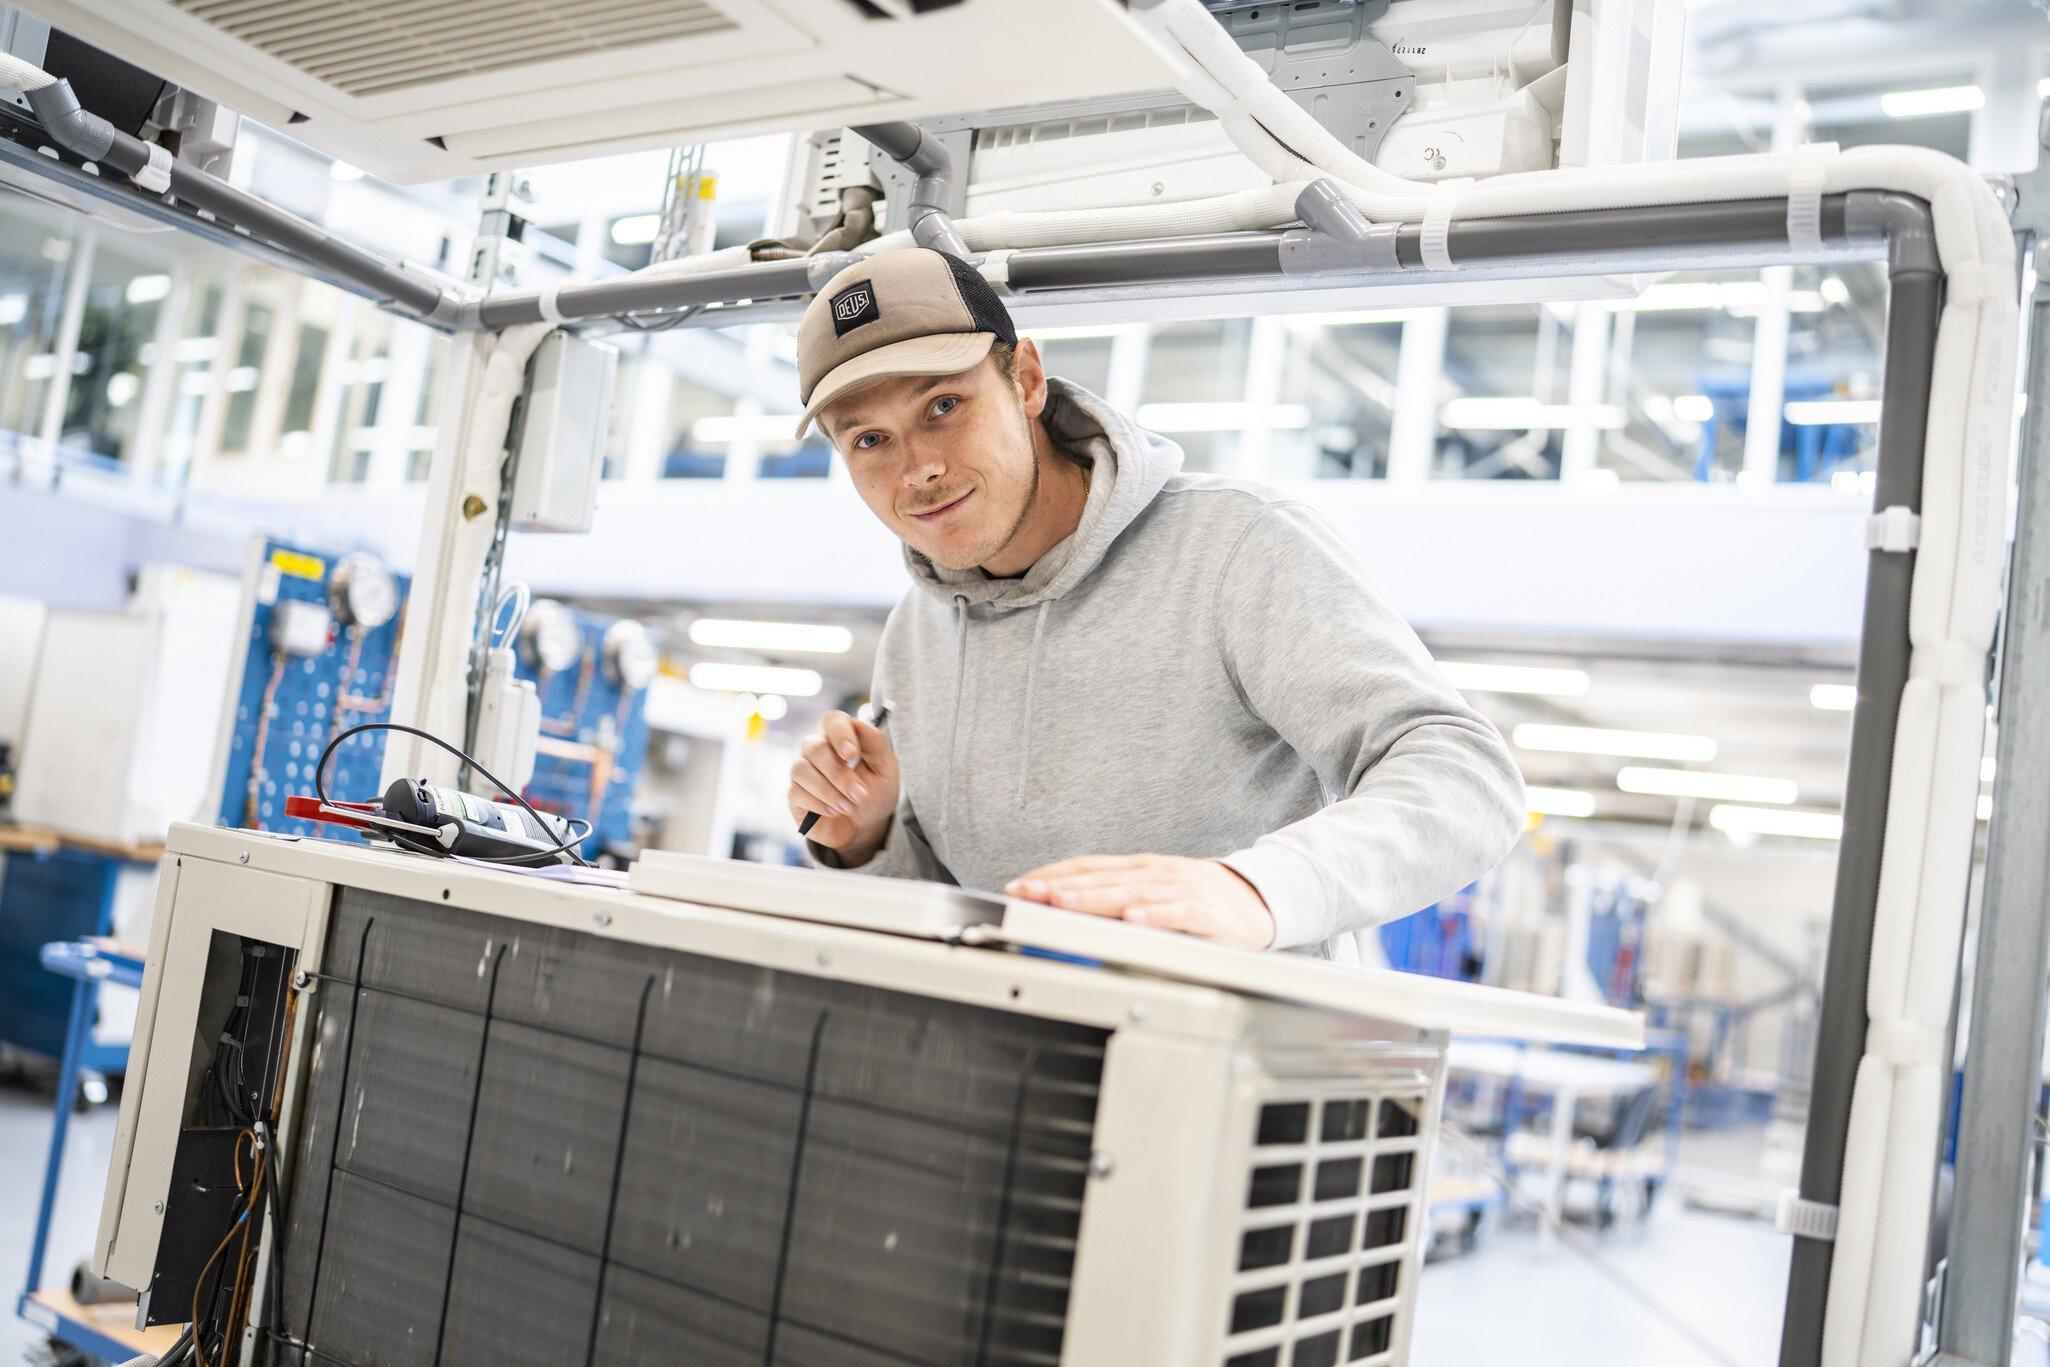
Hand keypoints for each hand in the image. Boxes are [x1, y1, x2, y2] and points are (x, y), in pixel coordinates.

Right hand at [789, 710, 898, 864]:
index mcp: (841, 738)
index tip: (852, 754)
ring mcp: (803, 772)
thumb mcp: (886, 768)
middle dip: (839, 774)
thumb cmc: (875, 791)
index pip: (832, 720)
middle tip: (860, 794)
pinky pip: (797, 793)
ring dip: (828, 791)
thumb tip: (858, 724)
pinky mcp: (795, 796)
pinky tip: (835, 812)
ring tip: (850, 807)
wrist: (867, 825)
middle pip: (815, 747)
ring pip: (801, 770)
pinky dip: (819, 804)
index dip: (839, 733)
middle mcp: (817, 750)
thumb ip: (875, 742)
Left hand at [1004, 855, 1274, 947]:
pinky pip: (1178, 912)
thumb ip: (1116, 899)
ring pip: (1132, 892)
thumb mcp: (1154, 893)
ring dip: (1095, 897)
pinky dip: (1155, 915)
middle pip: (1101, 878)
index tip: (1018, 886)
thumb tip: (1064, 909)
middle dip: (1059, 887)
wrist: (1262, 900)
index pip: (1087, 867)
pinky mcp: (1208, 910)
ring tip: (1064, 902)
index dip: (1051, 875)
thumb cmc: (1201, 901)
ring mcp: (1182, 888)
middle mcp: (1156, 873)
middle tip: (1026, 894)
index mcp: (1140, 868)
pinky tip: (1133, 919)